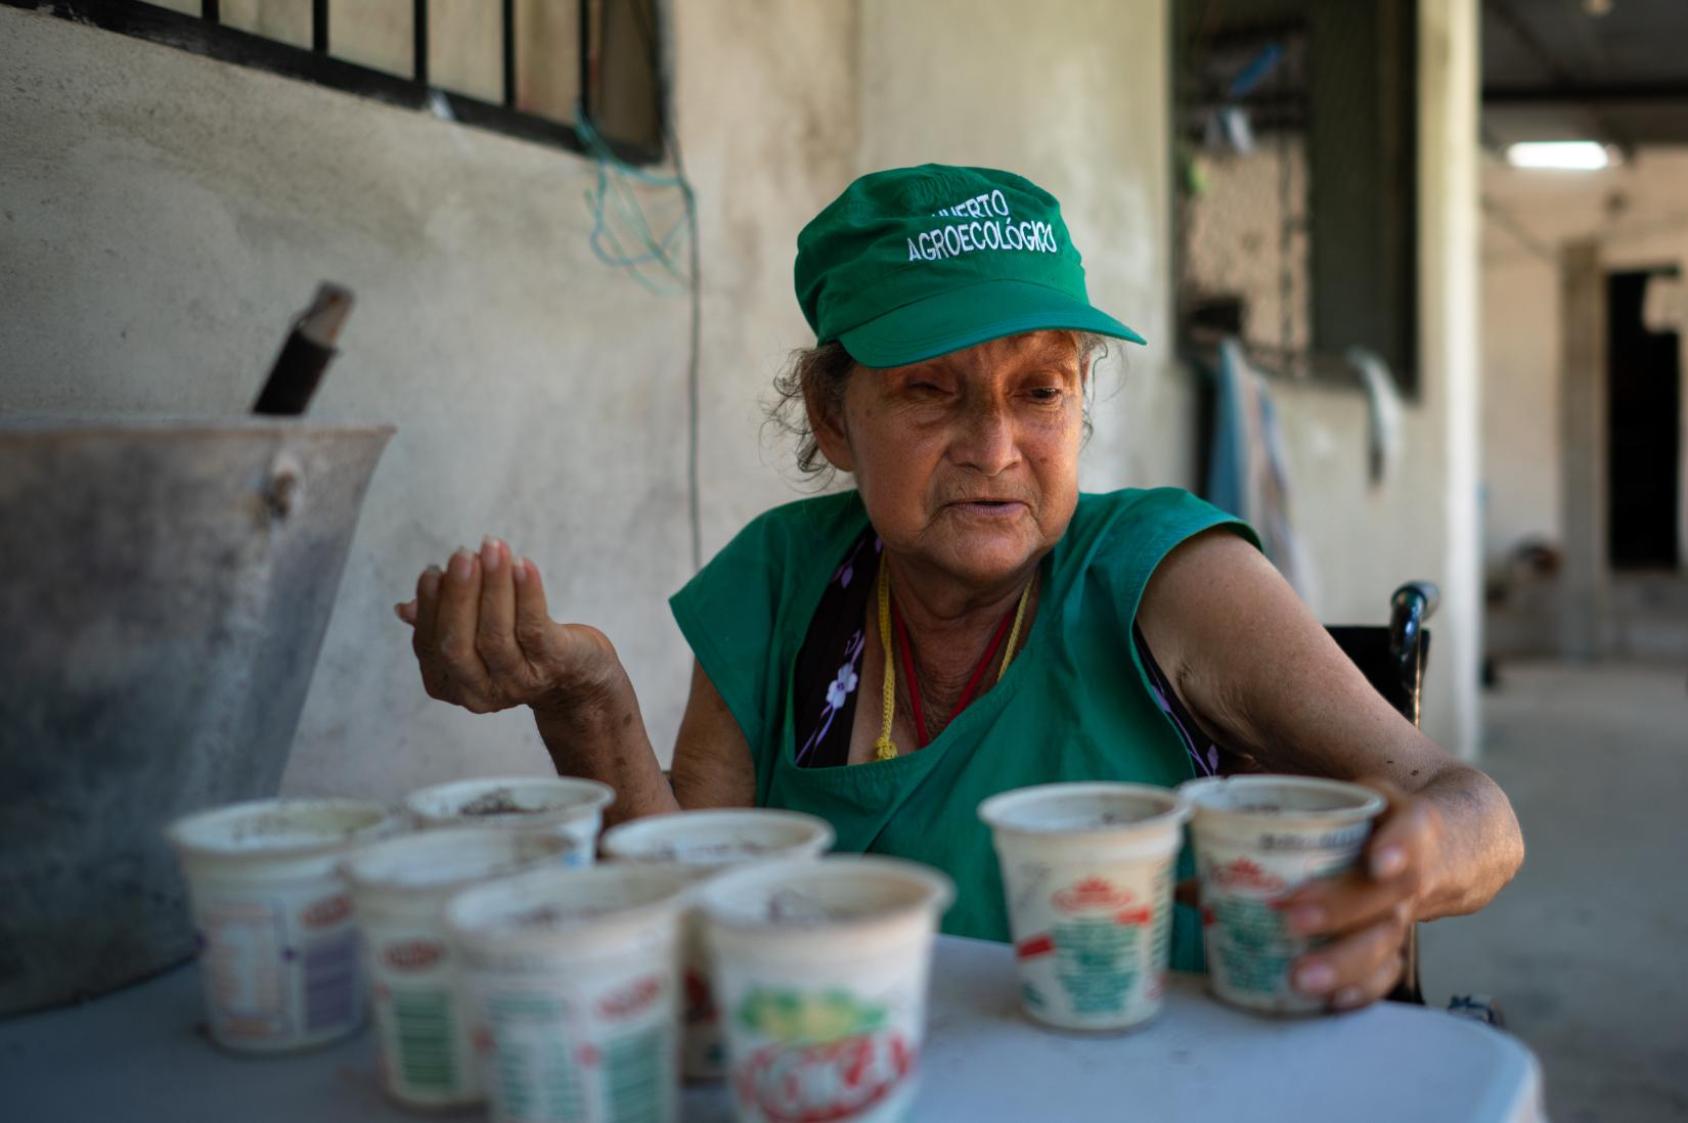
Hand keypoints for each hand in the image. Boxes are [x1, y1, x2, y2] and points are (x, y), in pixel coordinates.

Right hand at [396, 537, 620, 716]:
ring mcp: (518, 682)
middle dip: (457, 595)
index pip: (429, 645)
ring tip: (493, 548)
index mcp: (451, 685)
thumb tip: (404, 608)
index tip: (433, 570)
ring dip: (493, 584)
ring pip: (496, 633)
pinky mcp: (553, 664)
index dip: (430, 606)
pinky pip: (534, 626)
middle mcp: (481, 692)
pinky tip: (522, 563)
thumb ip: (442, 623)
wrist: (578, 674)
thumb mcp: (475, 638)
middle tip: (461, 554)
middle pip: (457, 645)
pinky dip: (527, 592)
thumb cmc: (518, 645)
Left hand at [1277, 778, 1440, 1010]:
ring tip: (1301, 978)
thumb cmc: (1371, 820)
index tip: (1376, 862)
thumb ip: (1274, 832)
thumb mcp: (1341, 806)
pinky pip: (1388, 972)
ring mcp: (1408, 912)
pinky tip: (1333, 1003)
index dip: (1399, 846)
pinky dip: (1362, 989)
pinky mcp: (1400, 945)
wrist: (1444, 843)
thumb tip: (1193, 885)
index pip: (1412, 829)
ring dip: (1344, 961)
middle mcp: (1410, 871)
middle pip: (1388, 896)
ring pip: (1386, 940)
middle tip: (1292, 919)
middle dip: (1341, 909)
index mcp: (1403, 822)